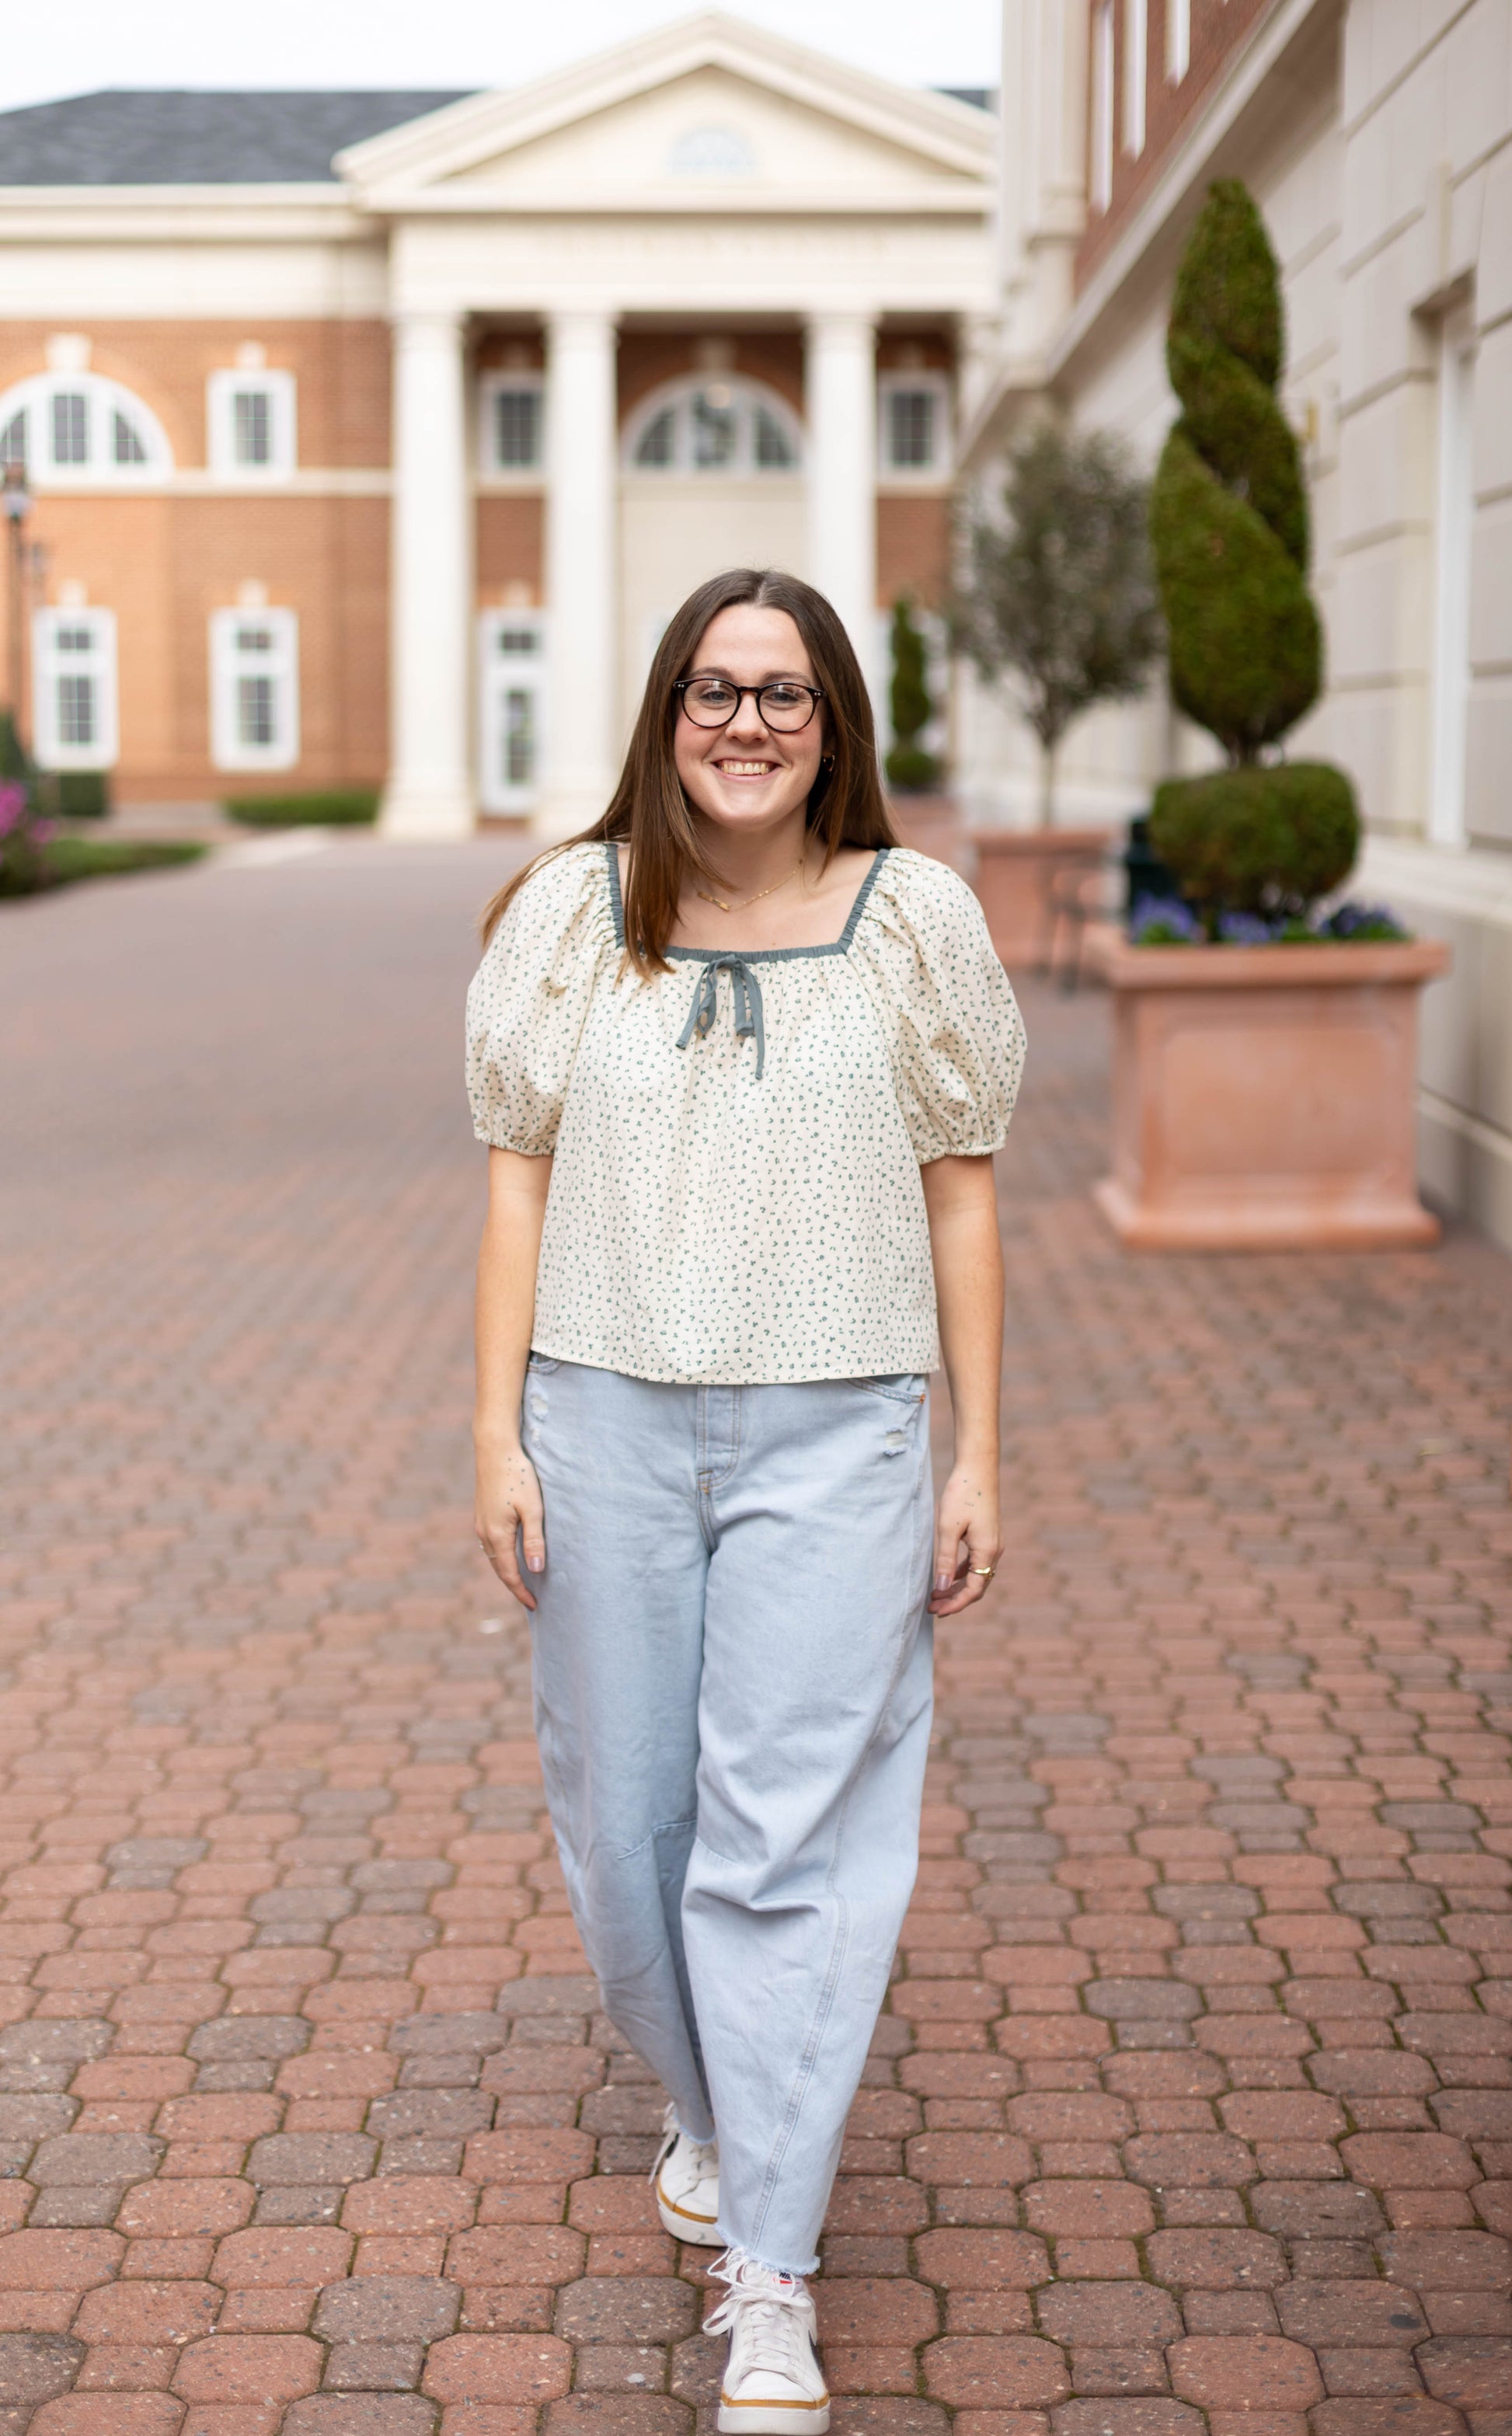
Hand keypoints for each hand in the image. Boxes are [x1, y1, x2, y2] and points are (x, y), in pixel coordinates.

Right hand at [475, 1441, 545, 1611]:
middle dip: (514, 1585)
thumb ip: (534, 1540)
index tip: (535, 1606)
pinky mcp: (482, 1513)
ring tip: (524, 1581)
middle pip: (499, 1569)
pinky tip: (513, 1554)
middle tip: (531, 1599)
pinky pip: (491, 1544)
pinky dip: (502, 1556)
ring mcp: (480, 1522)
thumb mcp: (532, 1509)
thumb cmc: (518, 1475)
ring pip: (494, 1556)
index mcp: (497, 1535)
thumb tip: (536, 1571)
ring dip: (507, 1570)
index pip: (509, 1574)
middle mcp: (484, 1532)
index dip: (522, 1592)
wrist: (495, 1448)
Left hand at [930, 1461, 1000, 1615]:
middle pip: (977, 1586)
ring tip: (936, 1595)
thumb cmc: (962, 1494)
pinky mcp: (987, 1535)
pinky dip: (961, 1573)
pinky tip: (946, 1575)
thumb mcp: (948, 1528)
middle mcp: (994, 1550)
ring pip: (976, 1575)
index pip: (973, 1590)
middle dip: (955, 1599)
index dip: (955, 1604)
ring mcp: (993, 1543)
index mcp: (987, 1551)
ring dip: (957, 1587)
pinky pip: (975, 1562)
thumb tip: (941, 1588)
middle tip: (932, 1608)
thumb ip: (944, 1559)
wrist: (977, 1467)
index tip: (935, 1611)